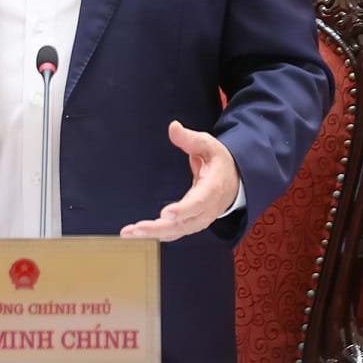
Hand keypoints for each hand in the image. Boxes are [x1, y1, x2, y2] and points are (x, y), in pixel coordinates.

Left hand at [119, 120, 238, 241]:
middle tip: (137, 228)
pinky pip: (173, 233)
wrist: (234, 181)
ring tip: (129, 233)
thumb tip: (173, 127)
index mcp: (213, 189)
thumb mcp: (208, 145)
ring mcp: (199, 220)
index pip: (198, 203)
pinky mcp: (191, 224)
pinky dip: (156, 235)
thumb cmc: (219, 162)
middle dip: (159, 228)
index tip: (166, 214)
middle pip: (183, 224)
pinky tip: (136, 234)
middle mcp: (207, 210)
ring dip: (152, 234)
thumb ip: (190, 138)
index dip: (183, 210)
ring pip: (176, 232)